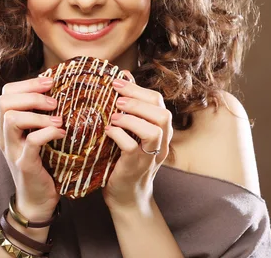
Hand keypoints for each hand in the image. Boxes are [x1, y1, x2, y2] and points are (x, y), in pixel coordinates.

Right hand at [0, 76, 65, 219]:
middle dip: (32, 96)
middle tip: (54, 102)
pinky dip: (48, 133)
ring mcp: (13, 150)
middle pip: (4, 102)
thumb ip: (44, 116)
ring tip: (58, 118)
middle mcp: (6, 136)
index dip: (27, 83)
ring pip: (12, 119)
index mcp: (8, 126)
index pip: (6, 94)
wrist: (38, 200)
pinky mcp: (25, 164)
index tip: (50, 82)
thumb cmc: (45, 164)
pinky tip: (62, 133)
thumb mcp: (41, 136)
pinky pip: (31, 143)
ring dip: (38, 114)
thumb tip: (61, 90)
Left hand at [102, 79, 173, 210]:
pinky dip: (119, 135)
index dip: (138, 88)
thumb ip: (129, 105)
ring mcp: (151, 156)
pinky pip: (132, 147)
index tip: (117, 81)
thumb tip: (122, 74)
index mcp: (161, 129)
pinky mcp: (137, 167)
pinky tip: (108, 131)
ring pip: (153, 130)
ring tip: (113, 115)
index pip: (158, 102)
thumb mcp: (129, 129)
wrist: (126, 195)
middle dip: (138, 102)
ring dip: (132, 118)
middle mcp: (162, 141)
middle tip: (116, 98)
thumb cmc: (124, 159)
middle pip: (162, 114)